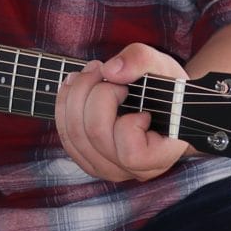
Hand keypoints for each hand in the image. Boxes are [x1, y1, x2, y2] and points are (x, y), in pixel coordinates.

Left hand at [56, 42, 189, 184]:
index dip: (129, 123)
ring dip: (76, 94)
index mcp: (160, 156)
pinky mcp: (88, 160)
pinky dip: (65, 105)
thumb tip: (110, 71)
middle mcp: (133, 170)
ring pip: (74, 135)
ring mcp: (109, 169)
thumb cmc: (166, 89)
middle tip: (105, 71)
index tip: (142, 106)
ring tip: (91, 73)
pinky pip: (65, 136)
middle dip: (96, 92)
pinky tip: (76, 85)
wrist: (161, 105)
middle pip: (96, 134)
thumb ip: (142, 60)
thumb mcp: (162, 66)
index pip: (131, 154)